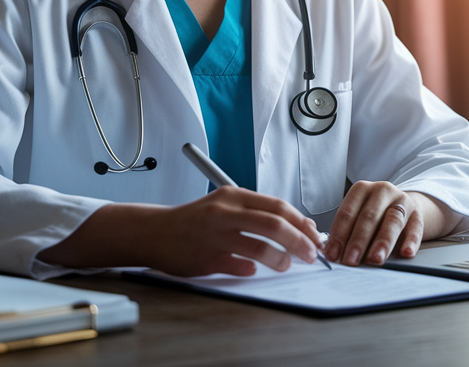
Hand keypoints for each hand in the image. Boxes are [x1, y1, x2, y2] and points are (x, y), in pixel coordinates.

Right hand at [142, 186, 323, 275]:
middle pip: (274, 224)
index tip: (314, 235)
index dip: (301, 222)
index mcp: (233, 196)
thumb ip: (256, 213)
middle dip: (299, 241)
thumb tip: (297, 226)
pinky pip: (238, 266)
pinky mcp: (205, 258)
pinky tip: (253, 271)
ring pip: (259, 247)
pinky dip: (251, 270)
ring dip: (279, 259)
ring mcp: (214, 235)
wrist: (155, 232)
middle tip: (310, 254)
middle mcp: (224, 212)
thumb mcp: (225, 206)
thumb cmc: (195, 221)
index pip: (277, 206)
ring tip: (285, 264)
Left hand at [324, 183, 460, 265]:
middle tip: (351, 261)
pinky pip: (415, 228)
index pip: (347, 212)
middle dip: (358, 241)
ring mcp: (402, 200)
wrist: (402, 206)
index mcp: (361, 189)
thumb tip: (332, 252)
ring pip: (392, 221)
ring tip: (374, 259)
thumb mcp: (358, 215)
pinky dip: (411, 241)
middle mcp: (381, 191)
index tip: (333, 254)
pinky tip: (405, 253)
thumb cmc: (374, 214)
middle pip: (368, 217)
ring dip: (382, 242)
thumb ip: (347, 231)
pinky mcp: (417, 214)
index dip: (339, 234)